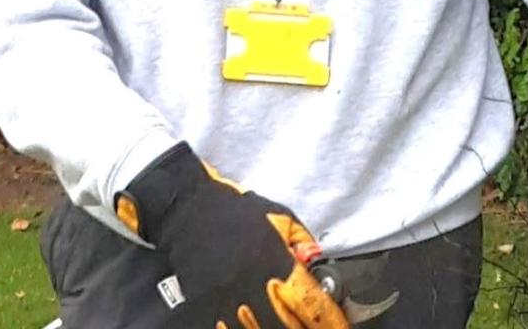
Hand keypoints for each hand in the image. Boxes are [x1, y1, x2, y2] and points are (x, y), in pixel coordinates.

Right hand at [117, 143, 345, 328]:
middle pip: (288, 326)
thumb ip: (304, 245)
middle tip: (314, 328)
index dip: (330, 322)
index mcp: (276, 263)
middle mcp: (254, 286)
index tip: (338, 326)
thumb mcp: (281, 218)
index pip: (312, 304)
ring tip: (290, 326)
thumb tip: (321, 273)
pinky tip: (255, 325)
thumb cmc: (238, 212)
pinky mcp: (207, 309)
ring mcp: (228, 302)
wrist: (189, 211)